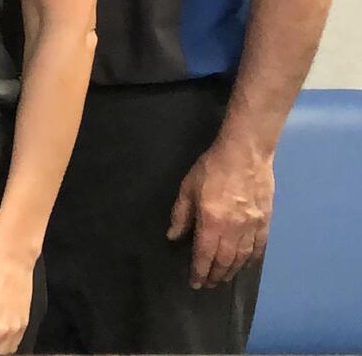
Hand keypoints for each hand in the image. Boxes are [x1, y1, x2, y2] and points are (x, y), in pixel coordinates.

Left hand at [168, 137, 273, 288]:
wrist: (245, 154)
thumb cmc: (212, 169)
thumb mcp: (187, 188)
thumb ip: (181, 215)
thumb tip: (173, 237)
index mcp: (212, 222)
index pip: (204, 255)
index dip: (199, 271)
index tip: (195, 283)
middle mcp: (233, 230)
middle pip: (224, 261)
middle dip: (215, 275)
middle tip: (208, 284)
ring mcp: (252, 227)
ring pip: (242, 257)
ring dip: (232, 271)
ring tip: (224, 278)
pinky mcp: (265, 221)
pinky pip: (259, 247)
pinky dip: (252, 260)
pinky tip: (247, 265)